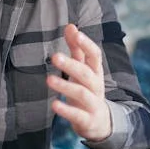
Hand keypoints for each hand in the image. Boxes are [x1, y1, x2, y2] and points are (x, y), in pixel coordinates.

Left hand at [47, 24, 111, 141]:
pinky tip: (54, 104)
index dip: (86, 44)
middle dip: (71, 65)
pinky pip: (78, 115)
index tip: (76, 33)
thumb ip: (77, 48)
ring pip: (82, 93)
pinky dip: (66, 110)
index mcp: (95, 72)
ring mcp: (93, 103)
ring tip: (48, 79)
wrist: (101, 122)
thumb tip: (70, 26)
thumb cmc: (88, 90)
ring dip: (65, 86)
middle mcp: (96, 86)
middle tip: (55, 56)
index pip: (95, 55)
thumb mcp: (84, 69)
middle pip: (86, 73)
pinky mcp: (87, 120)